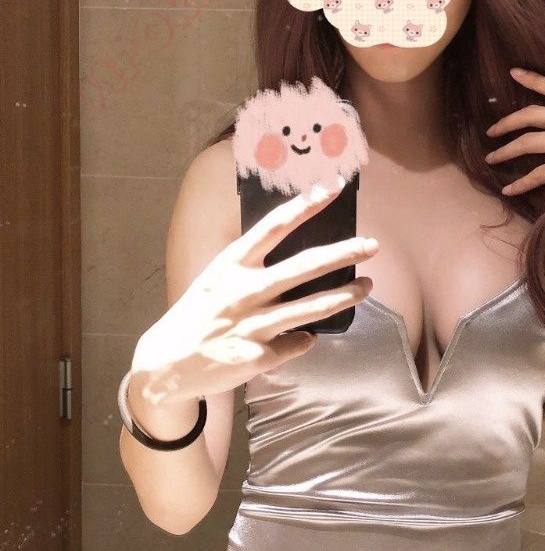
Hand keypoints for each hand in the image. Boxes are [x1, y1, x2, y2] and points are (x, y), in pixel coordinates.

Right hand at [132, 184, 377, 404]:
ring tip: (367, 286)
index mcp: (231, 264)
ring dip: (343, 296)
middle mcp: (243, 291)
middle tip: (371, 245)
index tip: (331, 188)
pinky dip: (305, 339)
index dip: (305, 205)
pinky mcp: (257, 357)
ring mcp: (251, 325)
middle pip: (303, 267)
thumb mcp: (216, 278)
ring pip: (310, 308)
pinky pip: (295, 344)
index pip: (273, 226)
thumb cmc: (198, 314)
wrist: (166, 362)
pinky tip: (310, 336)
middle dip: (342, 253)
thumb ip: (252, 266)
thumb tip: (298, 260)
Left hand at [484, 67, 544, 200]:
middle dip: (507, 121)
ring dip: (505, 151)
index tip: (513, 73)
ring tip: (490, 159)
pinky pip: (539, 174)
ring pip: (528, 141)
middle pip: (532, 114)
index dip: (533, 80)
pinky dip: (521, 183)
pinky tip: (509, 190)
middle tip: (491, 131)